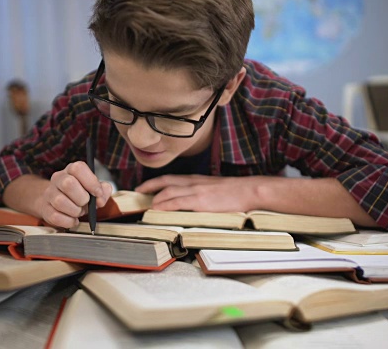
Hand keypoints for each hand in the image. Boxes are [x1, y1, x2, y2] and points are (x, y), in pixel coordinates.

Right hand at [39, 161, 113, 227]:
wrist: (58, 204)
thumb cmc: (79, 195)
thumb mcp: (94, 190)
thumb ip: (103, 191)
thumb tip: (101, 198)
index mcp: (71, 170)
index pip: (78, 168)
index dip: (91, 181)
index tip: (98, 193)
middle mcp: (58, 178)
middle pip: (68, 184)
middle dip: (82, 198)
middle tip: (86, 204)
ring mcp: (49, 193)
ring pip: (60, 201)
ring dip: (75, 211)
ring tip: (78, 212)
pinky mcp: (45, 209)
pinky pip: (55, 216)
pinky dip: (68, 221)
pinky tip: (73, 219)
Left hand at [135, 175, 258, 211]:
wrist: (249, 191)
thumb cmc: (236, 192)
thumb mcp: (215, 188)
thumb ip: (202, 193)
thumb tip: (194, 202)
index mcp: (197, 180)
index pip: (171, 178)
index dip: (155, 182)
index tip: (144, 187)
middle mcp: (193, 182)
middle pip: (165, 181)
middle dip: (149, 186)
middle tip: (138, 192)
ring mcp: (196, 191)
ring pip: (169, 191)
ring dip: (156, 199)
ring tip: (148, 206)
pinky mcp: (201, 200)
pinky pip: (178, 202)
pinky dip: (166, 205)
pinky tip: (159, 209)